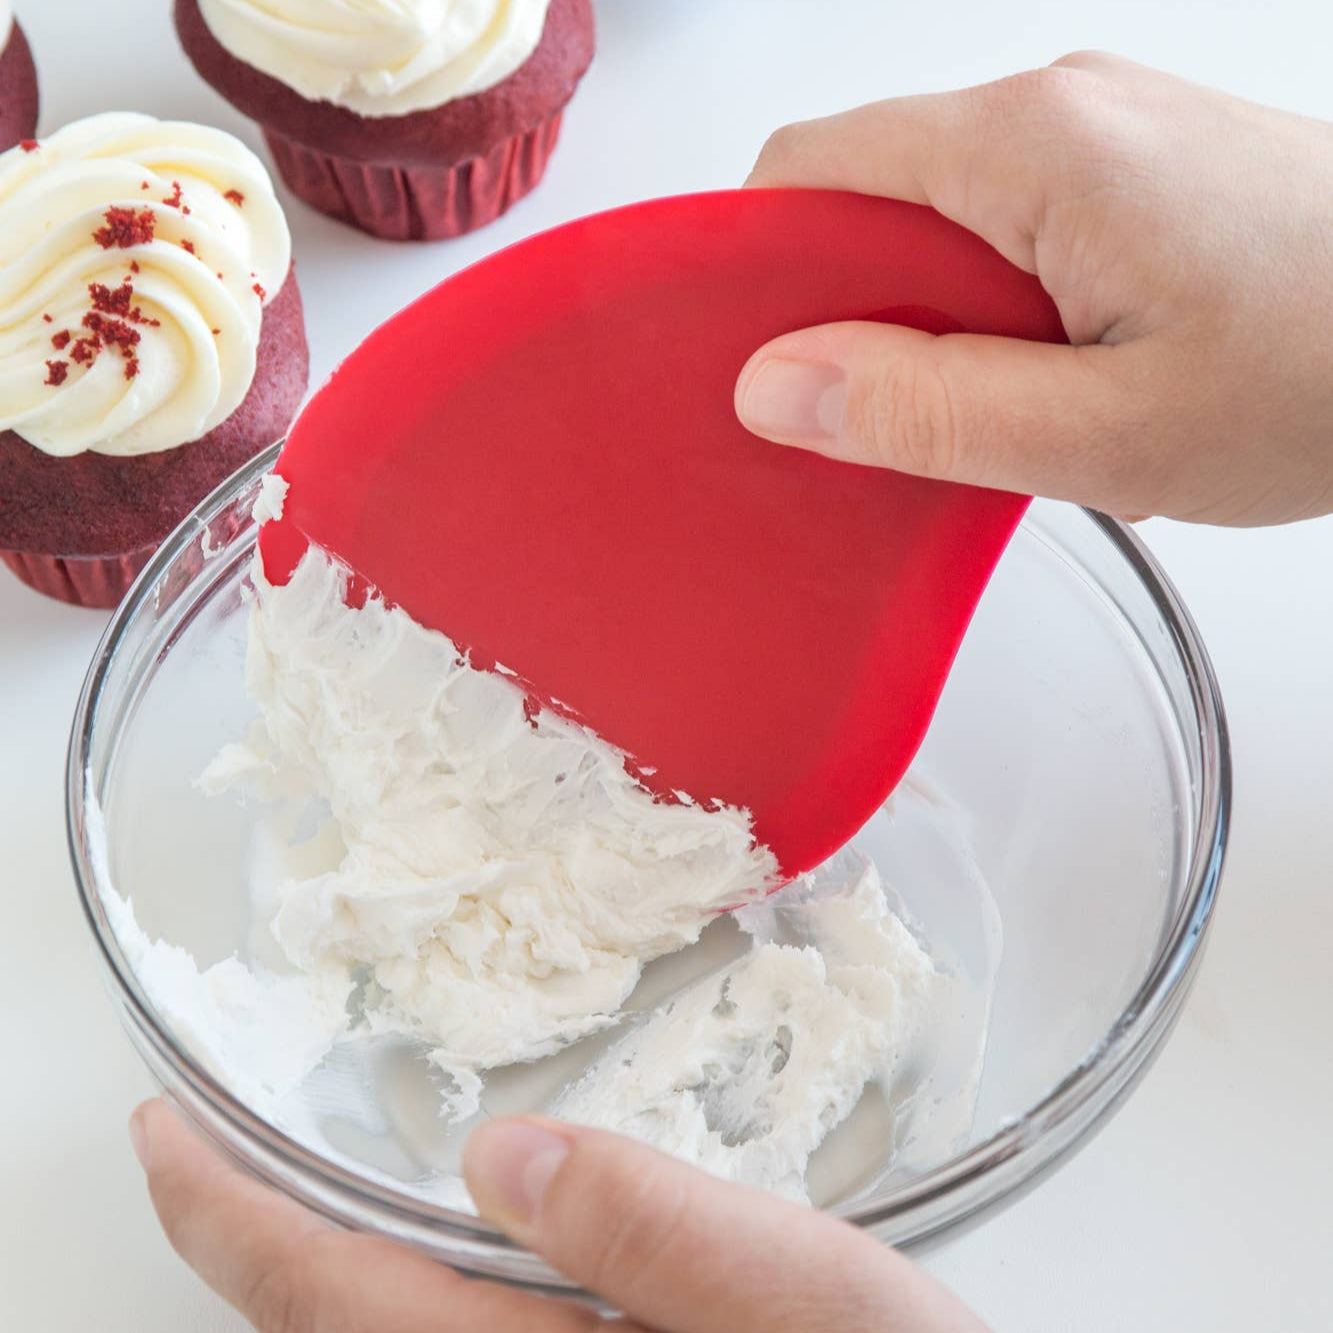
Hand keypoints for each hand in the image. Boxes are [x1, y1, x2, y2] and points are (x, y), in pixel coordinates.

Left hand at [130, 1098, 988, 1331]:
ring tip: (281, 1183)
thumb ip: (669, 1234)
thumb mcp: (817, 1306)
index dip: (224, 1215)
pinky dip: (387, 1291)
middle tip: (198, 1145)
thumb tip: (508, 1158)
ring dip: (311, 1269)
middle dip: (245, 1241)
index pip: (331, 1299)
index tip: (159, 1129)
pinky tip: (420, 1247)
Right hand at [735, 53, 1332, 525]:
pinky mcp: (1134, 176)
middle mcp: (1058, 111)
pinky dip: (986, 313)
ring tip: (978, 421)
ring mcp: (1101, 136)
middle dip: (842, 315)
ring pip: (934, 223)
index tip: (756, 375)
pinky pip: (1005, 232)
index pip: (810, 172)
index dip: (756, 272)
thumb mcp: (1104, 434)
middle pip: (866, 195)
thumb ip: (926, 410)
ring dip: (922, 326)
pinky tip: (1036, 387)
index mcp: (1031, 146)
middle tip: (876, 430)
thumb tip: (777, 385)